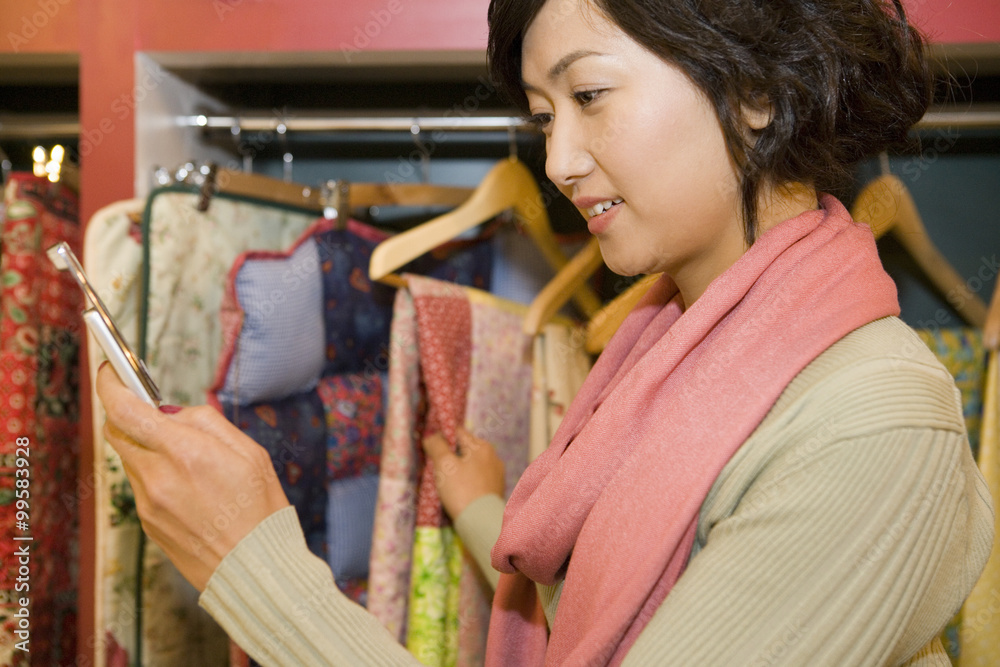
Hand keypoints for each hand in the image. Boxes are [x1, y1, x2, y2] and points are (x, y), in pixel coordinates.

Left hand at [97, 363, 289, 591]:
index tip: (111, 370)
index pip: (124, 409)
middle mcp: (158, 476)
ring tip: (190, 460)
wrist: (254, 569)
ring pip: (131, 458)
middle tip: (157, 412)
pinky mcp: (148, 522)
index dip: (110, 384)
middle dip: (131, 415)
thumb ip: (206, 423)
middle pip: (119, 431)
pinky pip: (142, 485)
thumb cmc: (260, 509)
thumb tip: (171, 410)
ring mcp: (148, 502)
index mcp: (185, 452)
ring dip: (149, 447)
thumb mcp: (250, 452)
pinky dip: (158, 474)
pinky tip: (192, 488)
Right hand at [422, 427, 504, 519]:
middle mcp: (493, 456)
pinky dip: (468, 481)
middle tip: (436, 466)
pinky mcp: (496, 490)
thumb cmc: (461, 490)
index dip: (442, 436)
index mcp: (481, 446)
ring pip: (472, 464)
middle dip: (451, 454)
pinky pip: (478, 479)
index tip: (431, 446)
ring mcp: (497, 474)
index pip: (458, 432)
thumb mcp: (444, 464)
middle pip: (466, 449)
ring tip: (446, 481)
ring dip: (459, 468)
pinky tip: (459, 491)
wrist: (481, 522)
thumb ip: (436, 446)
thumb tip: (431, 435)